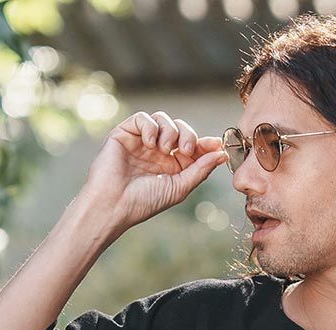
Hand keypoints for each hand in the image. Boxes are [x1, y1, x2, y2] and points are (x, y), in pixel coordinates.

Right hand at [80, 111, 227, 232]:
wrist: (113, 204)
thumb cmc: (144, 202)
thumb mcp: (179, 188)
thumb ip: (200, 170)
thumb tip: (222, 154)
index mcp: (170, 166)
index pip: (192, 146)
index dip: (205, 143)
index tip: (217, 144)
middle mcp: (156, 152)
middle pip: (180, 129)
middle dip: (188, 135)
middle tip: (186, 150)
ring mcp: (140, 141)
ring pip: (163, 119)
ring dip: (170, 131)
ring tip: (164, 149)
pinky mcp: (124, 133)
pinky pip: (143, 118)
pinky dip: (150, 126)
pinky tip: (149, 143)